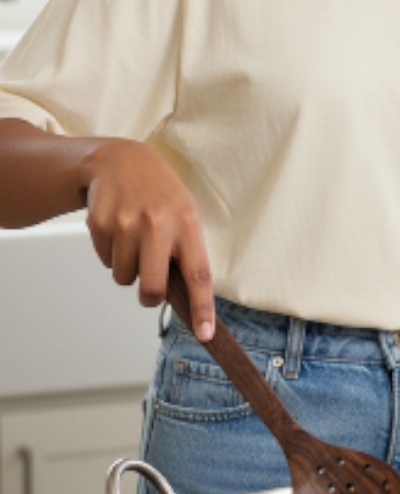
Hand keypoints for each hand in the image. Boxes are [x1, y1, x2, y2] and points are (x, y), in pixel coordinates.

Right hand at [80, 140, 214, 339]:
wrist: (121, 160)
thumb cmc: (160, 193)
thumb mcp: (184, 212)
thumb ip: (186, 250)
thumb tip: (187, 298)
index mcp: (187, 223)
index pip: (199, 274)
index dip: (203, 307)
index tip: (205, 333)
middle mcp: (157, 224)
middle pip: (152, 288)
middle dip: (150, 296)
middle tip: (151, 287)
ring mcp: (126, 224)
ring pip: (124, 277)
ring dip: (128, 268)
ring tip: (134, 239)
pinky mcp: (100, 224)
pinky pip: (105, 262)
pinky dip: (111, 253)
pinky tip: (118, 228)